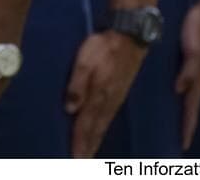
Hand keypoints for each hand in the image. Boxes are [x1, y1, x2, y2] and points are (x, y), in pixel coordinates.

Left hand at [65, 30, 145, 156]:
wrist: (129, 37)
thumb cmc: (102, 47)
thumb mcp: (84, 62)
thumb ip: (77, 85)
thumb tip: (70, 109)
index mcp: (98, 96)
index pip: (86, 125)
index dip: (80, 142)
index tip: (75, 158)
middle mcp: (108, 101)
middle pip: (96, 129)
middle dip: (88, 146)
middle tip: (82, 162)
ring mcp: (116, 97)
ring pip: (104, 125)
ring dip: (96, 140)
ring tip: (89, 152)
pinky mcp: (120, 92)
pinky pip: (110, 116)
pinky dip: (103, 128)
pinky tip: (101, 130)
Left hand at [174, 0, 199, 149]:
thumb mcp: (194, 47)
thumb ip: (188, 69)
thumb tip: (181, 90)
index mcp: (198, 73)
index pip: (191, 104)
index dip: (188, 122)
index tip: (184, 143)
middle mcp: (199, 71)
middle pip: (192, 102)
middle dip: (188, 122)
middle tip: (184, 142)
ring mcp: (199, 63)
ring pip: (192, 92)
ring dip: (188, 109)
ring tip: (184, 123)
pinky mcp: (197, 54)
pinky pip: (191, 79)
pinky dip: (188, 91)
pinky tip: (183, 92)